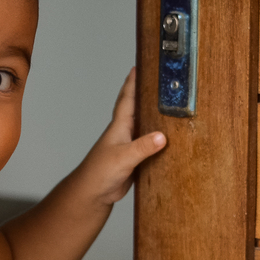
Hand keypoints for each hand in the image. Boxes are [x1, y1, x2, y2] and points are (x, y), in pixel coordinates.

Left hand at [78, 67, 165, 204]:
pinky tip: (165, 136)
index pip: (127, 99)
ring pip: (143, 124)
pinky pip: (148, 142)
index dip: (132, 83)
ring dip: (151, 114)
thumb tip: (162, 137)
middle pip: (135, 107)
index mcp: (119, 127)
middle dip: (143, 93)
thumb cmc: (100, 172)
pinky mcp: (134, 157)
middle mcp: (124, 132)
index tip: (137, 67)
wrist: (94, 192)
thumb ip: (142, 147)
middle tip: (154, 79)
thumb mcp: (123, 157)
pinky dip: (156, 136)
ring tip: (164, 103)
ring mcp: (129, 144)